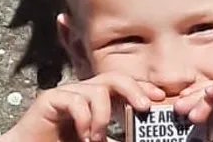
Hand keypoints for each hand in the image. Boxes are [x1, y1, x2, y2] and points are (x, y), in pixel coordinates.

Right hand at [0, 73, 165, 141]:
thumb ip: (115, 141)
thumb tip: (141, 140)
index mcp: (98, 100)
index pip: (124, 86)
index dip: (143, 88)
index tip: (161, 98)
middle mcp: (85, 92)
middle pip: (114, 77)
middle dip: (134, 89)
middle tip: (145, 108)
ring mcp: (68, 93)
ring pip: (97, 89)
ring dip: (103, 117)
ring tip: (98, 139)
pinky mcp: (51, 99)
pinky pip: (75, 100)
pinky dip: (85, 119)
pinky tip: (84, 136)